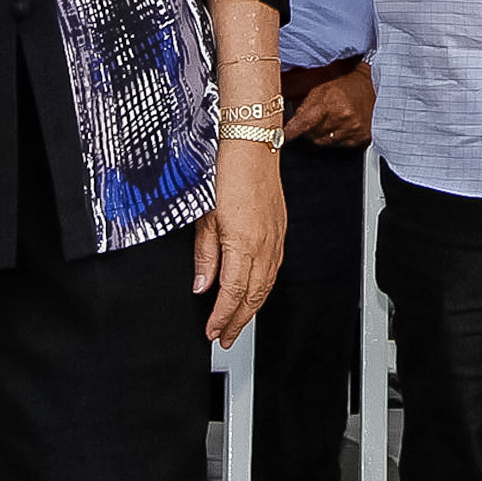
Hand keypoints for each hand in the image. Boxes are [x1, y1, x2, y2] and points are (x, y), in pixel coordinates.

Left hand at [192, 139, 285, 346]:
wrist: (251, 143)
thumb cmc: (225, 171)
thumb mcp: (204, 215)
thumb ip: (204, 255)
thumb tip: (201, 285)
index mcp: (243, 244)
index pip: (232, 293)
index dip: (221, 317)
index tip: (211, 331)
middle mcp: (264, 245)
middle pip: (253, 296)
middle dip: (238, 322)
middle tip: (224, 337)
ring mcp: (275, 238)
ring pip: (266, 285)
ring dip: (251, 309)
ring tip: (237, 323)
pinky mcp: (279, 230)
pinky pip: (274, 269)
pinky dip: (263, 289)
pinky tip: (255, 292)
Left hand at [288, 62, 374, 147]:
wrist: (372, 87)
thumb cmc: (345, 87)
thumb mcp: (320, 90)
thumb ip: (304, 108)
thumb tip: (291, 124)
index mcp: (330, 103)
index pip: (304, 124)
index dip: (291, 132)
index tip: (281, 138)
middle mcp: (343, 118)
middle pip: (313, 137)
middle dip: (309, 130)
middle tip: (315, 120)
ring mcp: (353, 129)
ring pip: (325, 143)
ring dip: (322, 135)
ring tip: (330, 121)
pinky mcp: (361, 137)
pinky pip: (340, 145)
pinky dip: (336, 138)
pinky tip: (341, 126)